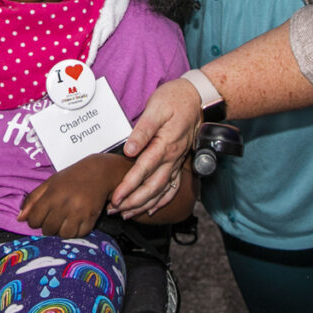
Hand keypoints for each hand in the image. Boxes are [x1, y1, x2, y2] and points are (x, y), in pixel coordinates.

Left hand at [19, 155, 123, 238]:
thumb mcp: (49, 183)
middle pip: (48, 229)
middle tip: (54, 218)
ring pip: (63, 235)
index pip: (34, 220)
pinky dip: (76, 231)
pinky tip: (76, 221)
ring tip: (64, 221)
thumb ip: (33, 200)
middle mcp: (64, 204)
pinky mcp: (91, 218)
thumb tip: (20, 218)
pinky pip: (79, 235)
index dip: (34, 221)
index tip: (40, 216)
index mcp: (52, 195)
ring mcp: (79, 212)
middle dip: (48, 226)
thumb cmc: (72, 177)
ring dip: (61, 231)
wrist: (99, 172)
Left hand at [108, 78, 201, 218]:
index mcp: (164, 145)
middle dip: (133, 202)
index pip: (143, 171)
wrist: (198, 98)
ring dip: (144, 205)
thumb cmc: (175, 100)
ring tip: (128, 214)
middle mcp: (172, 158)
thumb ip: (143, 130)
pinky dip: (162, 201)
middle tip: (115, 211)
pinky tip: (152, 209)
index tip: (115, 199)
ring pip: (161, 191)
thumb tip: (130, 150)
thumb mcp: (156, 108)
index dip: (128, 187)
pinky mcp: (179, 162)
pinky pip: (173, 187)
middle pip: (152, 187)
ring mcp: (177, 162)